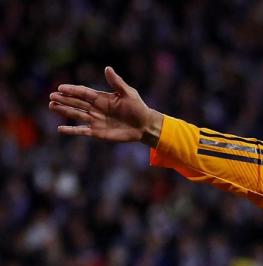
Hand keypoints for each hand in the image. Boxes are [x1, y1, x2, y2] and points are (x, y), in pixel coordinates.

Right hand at [48, 66, 162, 144]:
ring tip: (51, 106)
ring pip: (76, 115)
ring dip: (64, 111)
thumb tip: (107, 68)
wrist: (144, 125)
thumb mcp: (128, 93)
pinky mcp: (97, 132)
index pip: (83, 93)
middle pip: (77, 103)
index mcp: (101, 98)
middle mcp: (96, 108)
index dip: (72, 90)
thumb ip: (116, 82)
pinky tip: (60, 129)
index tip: (60, 87)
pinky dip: (71, 130)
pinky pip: (82, 131)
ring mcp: (95, 120)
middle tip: (51, 96)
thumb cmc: (138, 108)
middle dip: (64, 99)